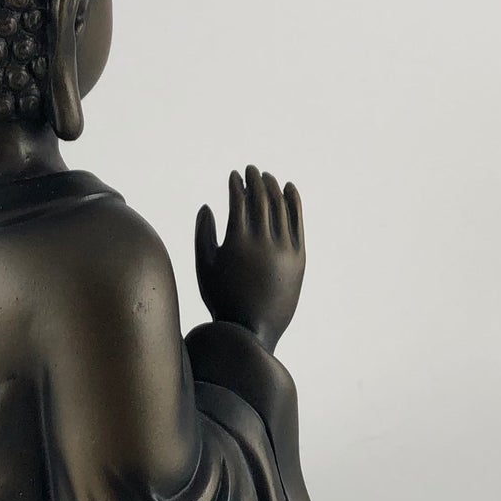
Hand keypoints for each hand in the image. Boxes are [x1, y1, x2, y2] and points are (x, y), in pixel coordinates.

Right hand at [195, 165, 304, 352]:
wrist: (251, 329)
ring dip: (273, 187)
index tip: (234, 176)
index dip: (236, 185)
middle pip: (261, 199)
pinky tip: (289, 189)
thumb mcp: (204, 267)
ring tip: (267, 178)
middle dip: (256, 180)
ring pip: (280, 207)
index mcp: (237, 242)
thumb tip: (207, 207)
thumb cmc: (221, 299)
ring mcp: (283, 250)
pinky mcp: (298, 257)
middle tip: (252, 170)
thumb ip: (203, 234)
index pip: (239, 201)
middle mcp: (262, 242)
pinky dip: (294, 202)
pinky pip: (298, 222)